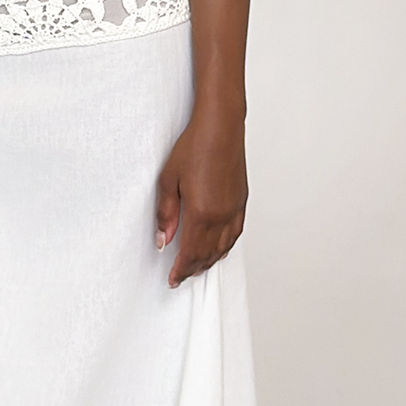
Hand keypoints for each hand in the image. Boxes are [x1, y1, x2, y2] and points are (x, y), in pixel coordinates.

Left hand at [155, 112, 246, 287]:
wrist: (221, 127)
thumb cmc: (195, 147)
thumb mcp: (168, 180)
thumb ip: (166, 214)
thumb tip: (163, 240)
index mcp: (202, 213)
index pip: (190, 253)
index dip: (181, 270)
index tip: (173, 279)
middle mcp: (222, 216)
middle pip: (207, 254)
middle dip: (193, 269)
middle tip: (180, 276)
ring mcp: (234, 210)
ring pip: (223, 247)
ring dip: (209, 261)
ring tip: (196, 267)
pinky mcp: (241, 202)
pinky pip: (235, 234)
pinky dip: (225, 247)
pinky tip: (218, 249)